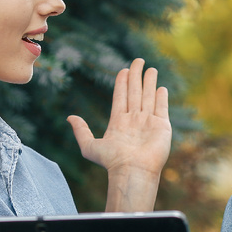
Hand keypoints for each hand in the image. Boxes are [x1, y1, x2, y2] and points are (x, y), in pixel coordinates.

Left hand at [68, 58, 170, 181]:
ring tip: (151, 69)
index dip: (122, 82)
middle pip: (135, 92)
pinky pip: (161, 108)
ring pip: (148, 96)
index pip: (120, 96)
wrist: (132, 170)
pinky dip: (161, 98)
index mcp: (118, 122)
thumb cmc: (111, 161)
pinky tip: (161, 88)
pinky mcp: (162, 127)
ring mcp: (148, 123)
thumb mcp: (90, 146)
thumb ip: (81, 130)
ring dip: (150, 82)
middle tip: (138, 60)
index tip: (123, 70)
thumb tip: (70, 117)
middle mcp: (134, 120)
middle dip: (136, 76)